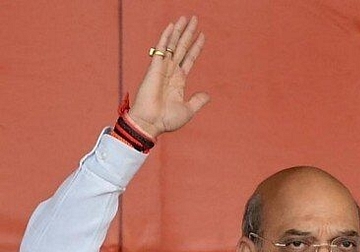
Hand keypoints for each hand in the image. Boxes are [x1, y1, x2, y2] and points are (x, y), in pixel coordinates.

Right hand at [128, 16, 210, 138]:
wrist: (151, 123)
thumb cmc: (166, 120)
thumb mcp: (188, 110)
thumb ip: (197, 101)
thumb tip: (207, 95)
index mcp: (178, 81)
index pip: (189, 58)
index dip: (196, 47)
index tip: (202, 35)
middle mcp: (171, 71)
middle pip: (181, 47)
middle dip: (188, 33)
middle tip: (194, 19)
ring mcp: (162, 68)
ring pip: (172, 45)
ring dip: (179, 31)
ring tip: (185, 18)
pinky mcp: (155, 68)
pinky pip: (161, 49)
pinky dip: (166, 37)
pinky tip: (171, 26)